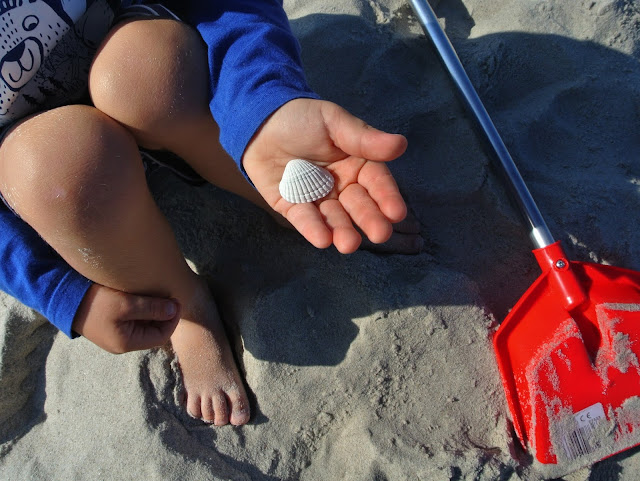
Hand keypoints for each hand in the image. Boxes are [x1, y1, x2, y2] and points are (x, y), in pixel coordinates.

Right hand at [72, 283, 180, 353]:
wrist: (63, 297)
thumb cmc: (96, 302)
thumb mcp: (127, 304)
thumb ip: (152, 308)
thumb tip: (175, 310)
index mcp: (127, 343)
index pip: (161, 336)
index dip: (173, 320)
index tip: (176, 301)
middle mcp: (122, 343)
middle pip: (153, 331)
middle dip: (164, 315)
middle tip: (169, 296)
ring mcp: (116, 334)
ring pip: (144, 325)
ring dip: (153, 311)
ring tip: (158, 295)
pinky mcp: (111, 324)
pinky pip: (133, 320)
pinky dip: (142, 309)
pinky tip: (144, 296)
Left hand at [243, 99, 407, 253]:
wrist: (260, 122)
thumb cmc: (302, 118)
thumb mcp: (334, 122)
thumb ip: (363, 138)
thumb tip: (400, 144)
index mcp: (358, 165)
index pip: (377, 183)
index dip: (387, 197)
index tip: (396, 213)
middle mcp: (342, 187)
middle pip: (358, 206)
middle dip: (369, 220)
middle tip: (380, 234)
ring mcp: (318, 199)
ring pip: (334, 218)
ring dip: (342, 231)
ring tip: (348, 244)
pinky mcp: (292, 207)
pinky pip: (304, 219)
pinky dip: (313, 229)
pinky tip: (323, 240)